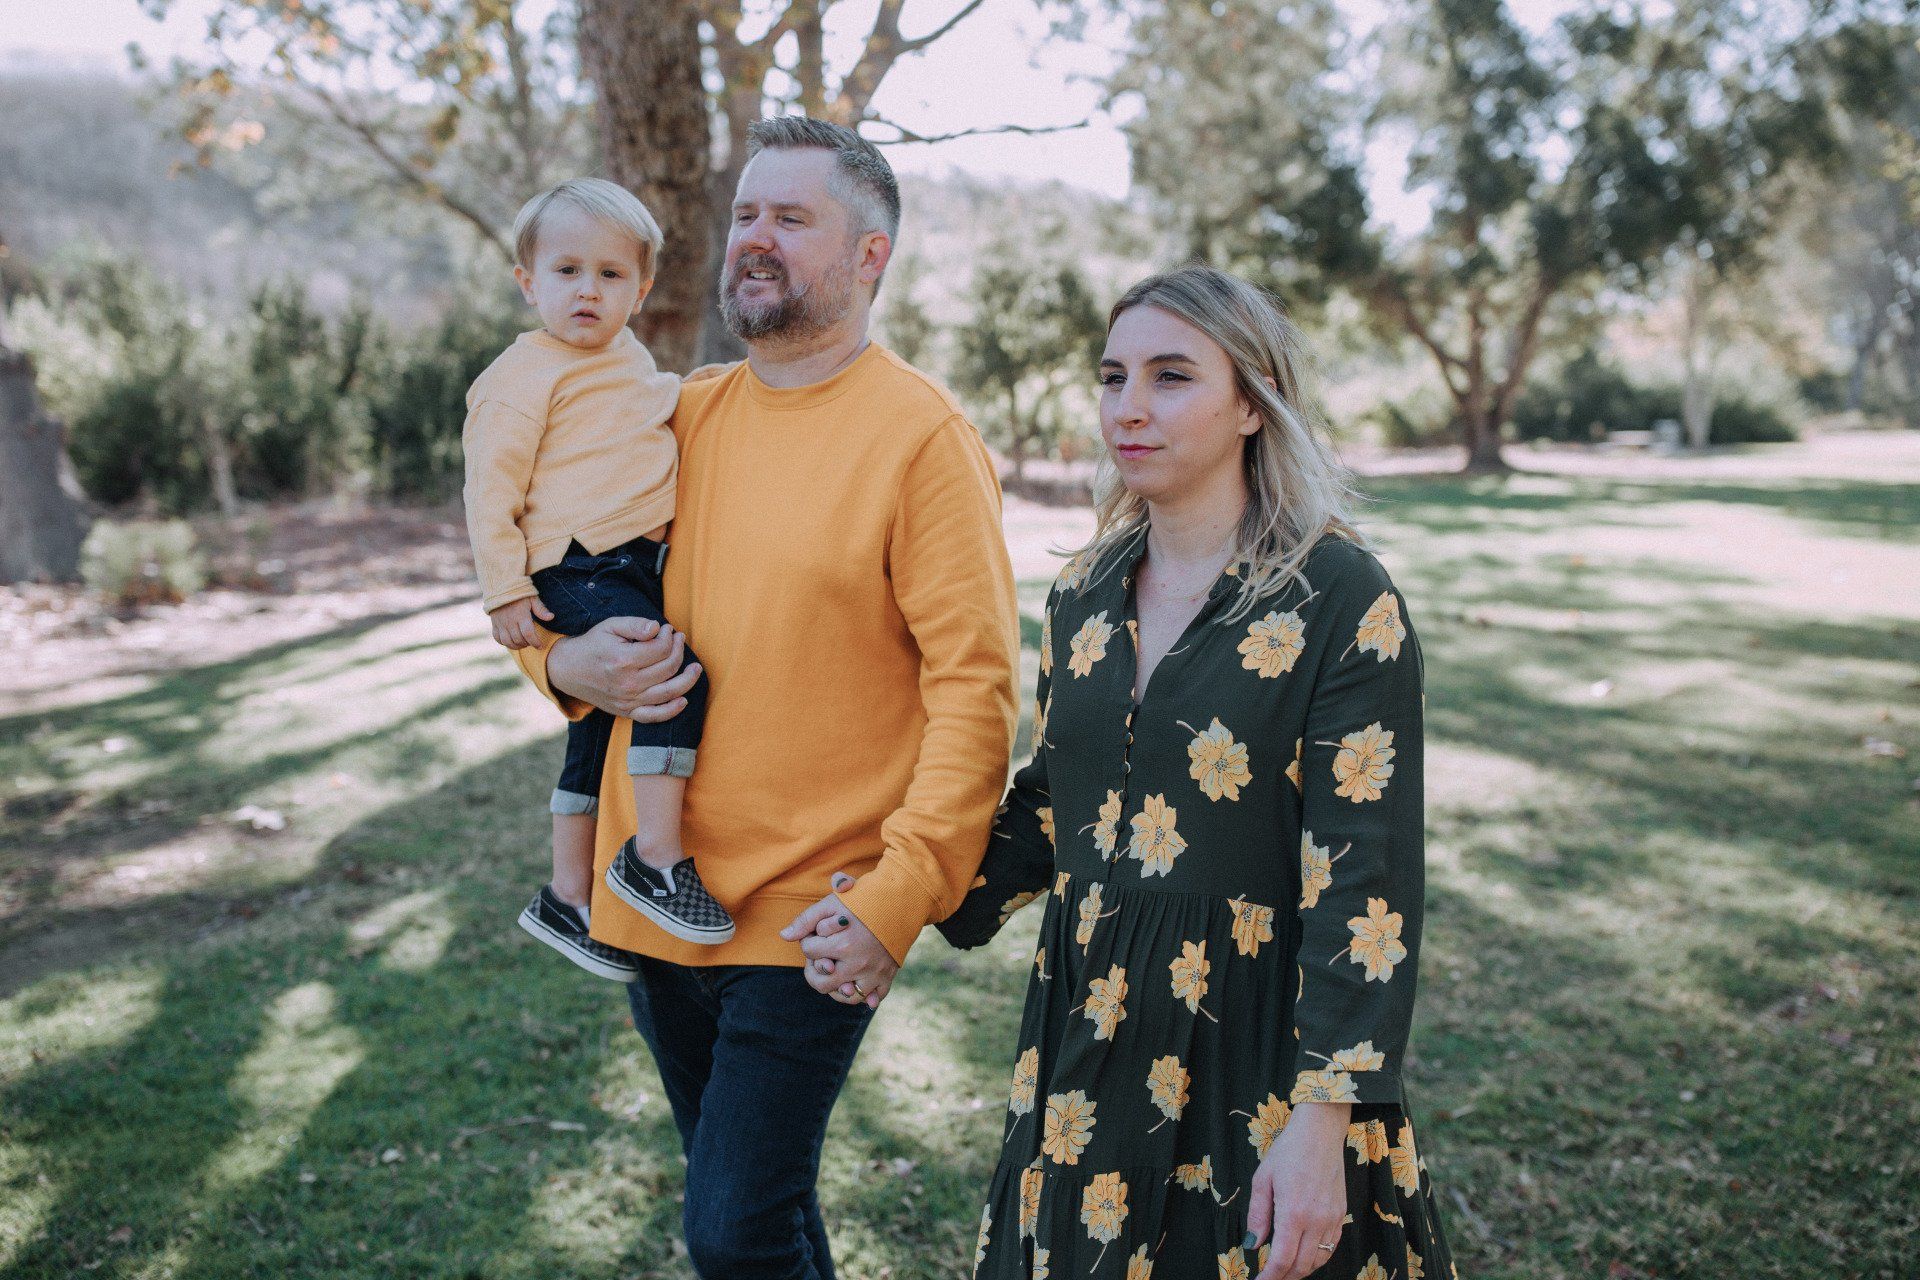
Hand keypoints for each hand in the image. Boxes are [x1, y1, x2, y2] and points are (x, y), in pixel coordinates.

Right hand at [488, 596, 552, 648]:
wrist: (500, 587)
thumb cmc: (519, 593)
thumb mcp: (532, 598)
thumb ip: (541, 609)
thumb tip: (551, 617)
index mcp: (520, 615)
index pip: (528, 633)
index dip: (535, 642)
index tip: (541, 646)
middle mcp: (509, 621)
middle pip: (518, 639)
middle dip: (527, 644)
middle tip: (532, 642)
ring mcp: (500, 623)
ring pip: (507, 641)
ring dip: (516, 646)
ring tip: (523, 644)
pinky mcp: (494, 624)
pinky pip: (497, 638)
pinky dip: (504, 643)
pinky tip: (511, 641)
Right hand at [546, 616, 702, 720]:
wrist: (568, 669)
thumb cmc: (593, 644)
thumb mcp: (610, 626)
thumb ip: (635, 625)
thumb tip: (657, 628)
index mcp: (623, 660)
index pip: (661, 649)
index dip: (669, 636)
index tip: (668, 629)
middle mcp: (627, 683)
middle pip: (668, 668)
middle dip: (679, 650)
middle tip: (679, 640)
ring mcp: (628, 700)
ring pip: (668, 692)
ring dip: (687, 679)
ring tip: (695, 668)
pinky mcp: (627, 711)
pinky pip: (654, 716)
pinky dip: (671, 711)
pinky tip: (683, 700)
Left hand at [779, 872, 896, 1008]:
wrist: (901, 902)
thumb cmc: (864, 901)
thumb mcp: (833, 903)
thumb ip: (806, 919)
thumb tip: (783, 936)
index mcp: (843, 944)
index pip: (809, 951)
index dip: (809, 941)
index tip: (817, 934)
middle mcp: (858, 964)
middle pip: (821, 982)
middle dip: (814, 970)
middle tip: (820, 958)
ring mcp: (874, 974)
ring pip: (845, 996)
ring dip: (835, 988)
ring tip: (833, 973)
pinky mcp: (887, 978)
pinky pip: (870, 998)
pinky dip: (862, 996)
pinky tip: (854, 984)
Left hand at [1246, 1101, 1350, 1279]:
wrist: (1320, 1132)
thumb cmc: (1288, 1151)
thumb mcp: (1263, 1179)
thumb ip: (1258, 1215)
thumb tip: (1253, 1245)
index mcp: (1293, 1212)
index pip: (1283, 1260)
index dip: (1270, 1277)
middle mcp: (1316, 1220)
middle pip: (1302, 1266)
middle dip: (1284, 1277)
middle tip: (1269, 1277)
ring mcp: (1332, 1218)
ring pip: (1318, 1260)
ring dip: (1301, 1270)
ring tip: (1284, 1269)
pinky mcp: (1341, 1214)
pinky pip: (1331, 1246)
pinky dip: (1317, 1257)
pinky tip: (1304, 1255)